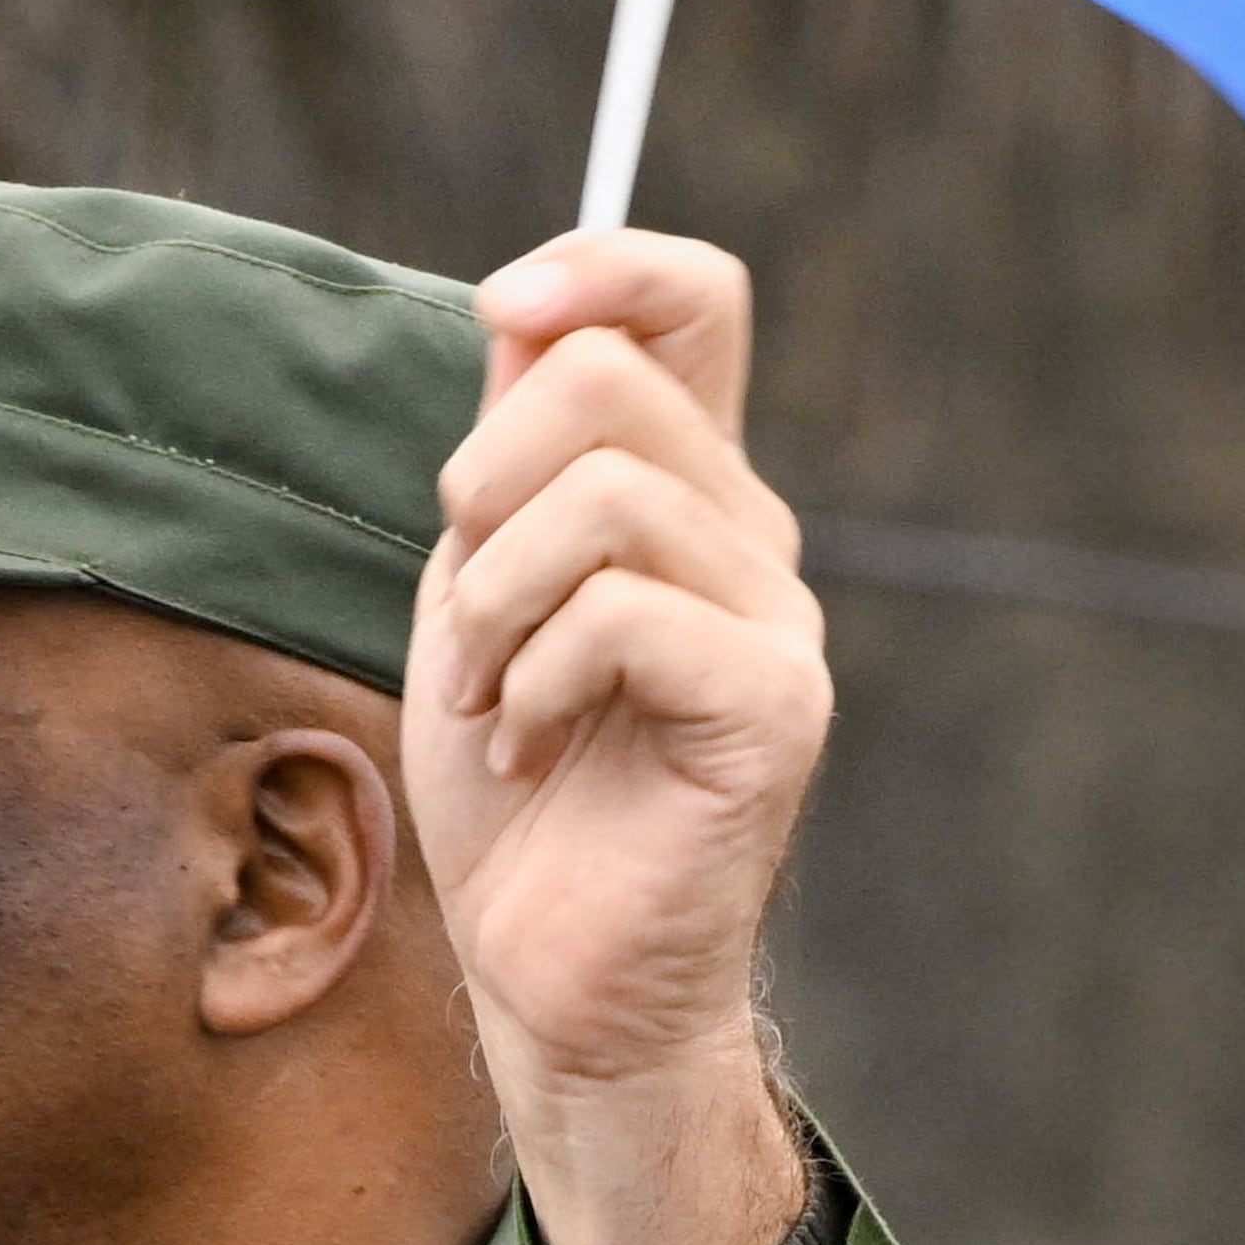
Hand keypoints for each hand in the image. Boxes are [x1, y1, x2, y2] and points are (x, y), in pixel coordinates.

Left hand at [405, 230, 826, 1244]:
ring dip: (490, 608)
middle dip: (477, 489)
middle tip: (467, 623)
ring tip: (492, 702)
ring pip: (597, 496)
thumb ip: (510, 461)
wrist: (552, 980)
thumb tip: (524, 316)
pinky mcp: (774, 705)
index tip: (499, 312)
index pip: (696, 295)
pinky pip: (621, 612)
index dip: (598, 265)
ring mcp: (777, 620)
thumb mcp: (478, 592)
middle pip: (604, 378)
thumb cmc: (516, 798)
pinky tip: (532, 749)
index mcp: (690, 493)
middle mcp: (755, 537)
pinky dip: (534, 679)